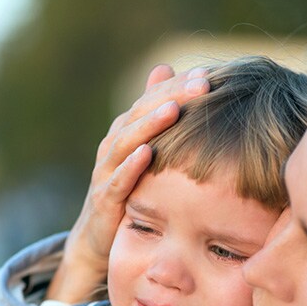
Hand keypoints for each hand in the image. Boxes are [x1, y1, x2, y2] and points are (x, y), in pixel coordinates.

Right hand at [45, 65, 210, 301]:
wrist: (99, 238)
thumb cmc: (130, 191)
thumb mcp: (145, 150)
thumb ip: (153, 112)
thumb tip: (164, 66)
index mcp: (127, 131)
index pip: (152, 100)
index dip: (178, 86)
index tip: (207, 75)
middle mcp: (114, 145)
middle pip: (140, 114)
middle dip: (170, 97)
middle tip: (201, 84)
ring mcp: (106, 172)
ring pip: (126, 142)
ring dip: (150, 125)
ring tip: (174, 110)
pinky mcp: (104, 200)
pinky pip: (117, 181)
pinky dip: (130, 166)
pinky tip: (147, 153)